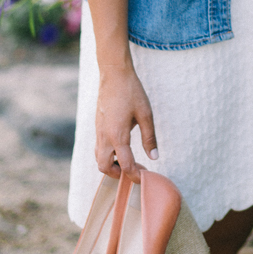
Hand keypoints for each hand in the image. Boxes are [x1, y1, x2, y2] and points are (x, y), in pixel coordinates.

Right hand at [94, 59, 157, 181]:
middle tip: (135, 170)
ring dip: (111, 165)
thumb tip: (154, 157)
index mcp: (117, 135)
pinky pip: (99, 147)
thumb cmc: (131, 92)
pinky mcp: (98, 126)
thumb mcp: (146, 114)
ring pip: (99, 158)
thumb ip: (149, 137)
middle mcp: (104, 136)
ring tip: (128, 160)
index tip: (145, 179)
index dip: (135, 175)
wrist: (113, 74)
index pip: (125, 164)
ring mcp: (98, 131)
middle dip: (118, 174)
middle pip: (104, 167)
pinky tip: (121, 147)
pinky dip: (108, 154)